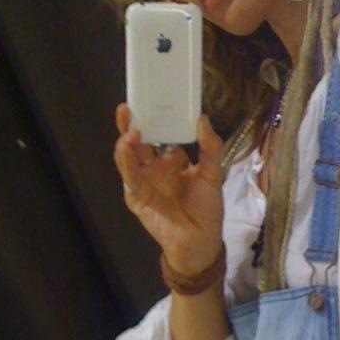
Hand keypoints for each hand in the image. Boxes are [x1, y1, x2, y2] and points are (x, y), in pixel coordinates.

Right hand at [114, 105, 224, 274]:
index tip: (150, 99)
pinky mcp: (136, 197)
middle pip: (138, 141)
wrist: (201, 240)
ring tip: (130, 128)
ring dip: (126, 141)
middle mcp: (154, 168)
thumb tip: (203, 119)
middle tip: (128, 106)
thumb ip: (210, 147)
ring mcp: (143, 182)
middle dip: (131, 124)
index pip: (158, 133)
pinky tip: (126, 147)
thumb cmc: (207, 209)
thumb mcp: (213, 173)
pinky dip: (126, 161)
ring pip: (129, 157)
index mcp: (171, 160)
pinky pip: (129, 176)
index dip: (153, 118)